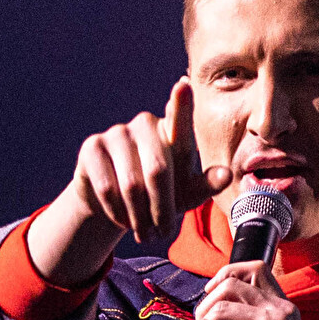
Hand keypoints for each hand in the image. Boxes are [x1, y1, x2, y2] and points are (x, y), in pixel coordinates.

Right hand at [27, 79, 226, 283]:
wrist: (117, 205)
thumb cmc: (159, 195)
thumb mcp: (186, 193)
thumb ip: (206, 184)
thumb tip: (226, 175)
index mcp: (172, 131)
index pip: (179, 118)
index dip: (181, 104)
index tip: (183, 85)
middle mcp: (144, 124)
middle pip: (158, 171)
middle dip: (162, 210)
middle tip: (161, 234)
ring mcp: (116, 133)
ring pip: (131, 185)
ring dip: (139, 217)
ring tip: (144, 232)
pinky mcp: (92, 147)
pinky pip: (107, 189)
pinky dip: (117, 213)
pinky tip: (122, 218)